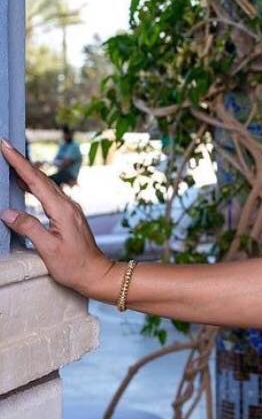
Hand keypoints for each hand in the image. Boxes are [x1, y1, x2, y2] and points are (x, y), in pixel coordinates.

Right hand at [1, 137, 116, 300]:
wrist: (96, 273)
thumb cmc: (74, 265)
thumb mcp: (49, 249)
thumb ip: (29, 228)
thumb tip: (7, 212)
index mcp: (62, 210)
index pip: (36, 181)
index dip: (19, 163)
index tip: (6, 146)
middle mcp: (67, 205)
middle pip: (41, 178)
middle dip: (21, 161)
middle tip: (4, 145)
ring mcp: (69, 209)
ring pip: (45, 184)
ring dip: (27, 171)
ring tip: (10, 159)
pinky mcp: (67, 215)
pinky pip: (47, 194)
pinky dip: (33, 185)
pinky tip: (24, 184)